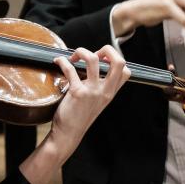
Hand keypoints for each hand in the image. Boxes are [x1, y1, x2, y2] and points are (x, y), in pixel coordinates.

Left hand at [19, 45, 129, 183]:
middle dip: (107, 49)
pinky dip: (62, 61)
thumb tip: (92, 69)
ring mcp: (92, 91)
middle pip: (118, 61)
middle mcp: (105, 91)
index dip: (115, 59)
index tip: (102, 59)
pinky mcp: (77, 92)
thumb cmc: (79, 117)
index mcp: (110, 93)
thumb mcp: (96, 102)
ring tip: (74, 56)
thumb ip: (98, 87)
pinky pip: (70, 68)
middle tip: (94, 53)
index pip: (126, 71)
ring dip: (81, 51)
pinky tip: (58, 62)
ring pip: (93, 59)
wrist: (68, 134)